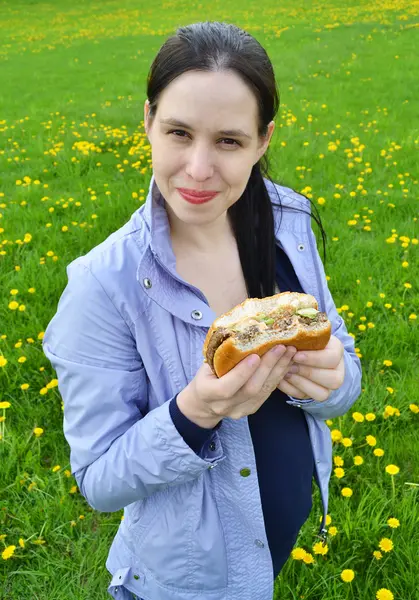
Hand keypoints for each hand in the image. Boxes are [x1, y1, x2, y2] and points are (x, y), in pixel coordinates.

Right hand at [177, 345, 296, 426]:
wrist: (203, 404)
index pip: (226, 387)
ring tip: (289, 353)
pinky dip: (278, 377)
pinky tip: (286, 363)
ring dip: (278, 370)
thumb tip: (242, 333)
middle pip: (250, 389)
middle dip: (268, 367)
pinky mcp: (251, 409)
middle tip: (281, 348)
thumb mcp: (205, 365)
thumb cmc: (205, 378)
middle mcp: (224, 406)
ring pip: (263, 392)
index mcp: (207, 393)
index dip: (242, 372)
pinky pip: (267, 394)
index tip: (256, 355)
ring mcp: (239, 410)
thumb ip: (221, 356)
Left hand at [277, 335, 344, 401]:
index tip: (296, 355)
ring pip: (323, 394)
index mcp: (336, 350)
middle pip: (333, 379)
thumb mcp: (303, 332)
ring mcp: (328, 386)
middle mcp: (338, 370)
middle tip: (290, 366)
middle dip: (307, 373)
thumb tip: (285, 336)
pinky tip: (281, 380)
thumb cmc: (301, 337)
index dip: (314, 358)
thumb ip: (299, 334)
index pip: (333, 357)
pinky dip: (291, 390)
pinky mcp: (315, 394)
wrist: (299, 348)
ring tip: (285, 373)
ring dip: (301, 384)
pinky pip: (306, 398)